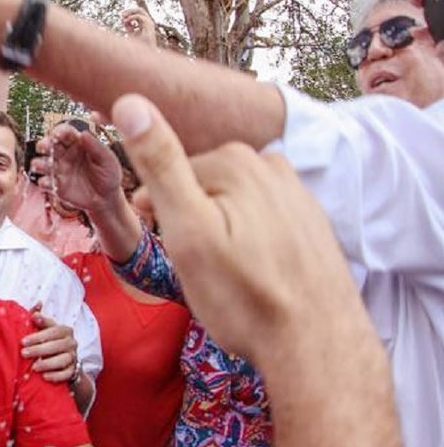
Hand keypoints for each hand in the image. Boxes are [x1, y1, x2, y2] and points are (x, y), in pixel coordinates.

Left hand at [22, 308, 76, 382]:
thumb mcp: (45, 329)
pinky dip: (56, 376)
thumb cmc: (50, 341)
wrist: (65, 362)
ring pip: (63, 360)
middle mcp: (71, 342)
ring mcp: (73, 357)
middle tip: (23, 353)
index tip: (23, 340)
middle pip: (57, 345)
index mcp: (64, 330)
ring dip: (47, 363)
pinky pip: (67, 374)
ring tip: (33, 367)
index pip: (53, 330)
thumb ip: (39, 318)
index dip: (38, 335)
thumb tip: (37, 306)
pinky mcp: (74, 370)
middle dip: (39, 349)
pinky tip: (44, 376)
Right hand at [31, 122, 124, 212]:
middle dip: (43, 144)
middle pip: (48, 145)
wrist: (107, 198)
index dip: (59, 131)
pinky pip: (43, 182)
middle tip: (44, 147)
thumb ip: (96, 147)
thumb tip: (84, 133)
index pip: (64, 133)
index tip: (57, 135)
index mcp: (77, 144)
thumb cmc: (109, 175)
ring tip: (41, 166)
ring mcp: (58, 170)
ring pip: (41, 162)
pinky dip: (43, 181)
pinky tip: (48, 183)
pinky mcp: (55, 185)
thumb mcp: (107, 160)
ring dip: (38, 163)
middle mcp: (65, 154)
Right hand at [108, 94, 359, 363]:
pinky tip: (251, 275)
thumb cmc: (242, 294)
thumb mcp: (187, 230)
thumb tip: (129, 101)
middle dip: (190, 219)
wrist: (316, 345)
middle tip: (193, 266)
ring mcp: (297, 194)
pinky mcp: (311, 223)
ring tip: (222, 273)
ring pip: (233, 204)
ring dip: (219, 231)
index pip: (172, 173)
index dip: (156, 212)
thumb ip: (160, 164)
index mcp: (238, 161)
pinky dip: (250, 242)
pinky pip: (262, 221)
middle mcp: (274, 166)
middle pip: (204, 186)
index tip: (161, 246)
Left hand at [121, 7, 157, 46]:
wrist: (145, 52)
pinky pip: (140, 17)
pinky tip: (126, 21)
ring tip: (123, 16)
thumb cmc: (139, 44)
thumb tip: (124, 20)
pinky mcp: (148, 25)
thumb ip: (128, 26)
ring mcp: (149, 22)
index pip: (138, 13)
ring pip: (141, 10)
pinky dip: (132, 17)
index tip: (122, 16)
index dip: (129, 12)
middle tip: (122, 14)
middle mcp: (148, 21)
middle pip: (140, 9)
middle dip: (130, 10)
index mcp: (145, 23)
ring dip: (131, 12)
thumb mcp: (131, 33)